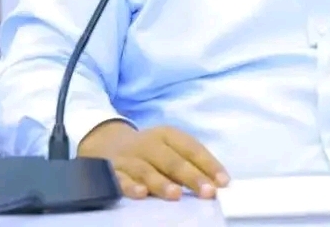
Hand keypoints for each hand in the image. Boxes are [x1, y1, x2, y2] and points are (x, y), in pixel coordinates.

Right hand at [78, 121, 229, 200]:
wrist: (105, 142)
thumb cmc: (148, 150)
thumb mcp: (168, 147)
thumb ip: (189, 163)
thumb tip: (216, 184)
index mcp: (167, 135)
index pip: (192, 148)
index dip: (208, 164)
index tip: (223, 182)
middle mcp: (149, 144)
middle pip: (172, 160)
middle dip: (191, 176)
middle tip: (207, 192)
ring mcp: (130, 158)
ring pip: (147, 170)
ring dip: (162, 183)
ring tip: (176, 195)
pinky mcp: (112, 170)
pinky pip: (121, 179)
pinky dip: (130, 186)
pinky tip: (140, 194)